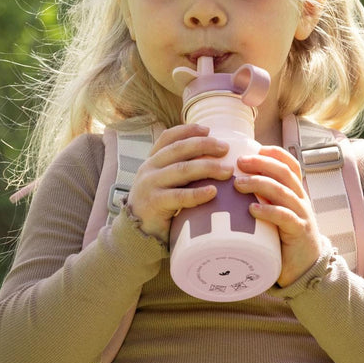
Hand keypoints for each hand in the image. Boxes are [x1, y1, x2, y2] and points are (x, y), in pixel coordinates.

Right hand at [126, 124, 229, 241]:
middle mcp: (149, 168)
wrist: (136, 232)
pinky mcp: (154, 203)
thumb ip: (179, 170)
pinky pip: (179, 196)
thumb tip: (214, 159)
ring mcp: (150, 185)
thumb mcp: (165, 182)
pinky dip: (197, 194)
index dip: (188, 130)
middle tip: (226, 149)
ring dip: (208, 167)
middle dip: (205, 145)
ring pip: (182, 170)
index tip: (208, 129)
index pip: (168, 138)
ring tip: (227, 171)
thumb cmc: (158, 206)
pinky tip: (213, 192)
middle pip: (179, 149)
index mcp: (152, 160)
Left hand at [234, 146, 326, 286]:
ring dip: (260, 184)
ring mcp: (302, 215)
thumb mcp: (275, 215)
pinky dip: (269, 211)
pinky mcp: (299, 233)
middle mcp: (301, 200)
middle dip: (262, 164)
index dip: (276, 154)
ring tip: (238, 184)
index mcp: (295, 193)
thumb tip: (230, 188)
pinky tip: (253, 209)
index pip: (291, 165)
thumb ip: (262, 201)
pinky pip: (286, 217)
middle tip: (239, 162)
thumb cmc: (284, 240)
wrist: (304, 269)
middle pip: (285, 174)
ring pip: (283, 192)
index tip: (256, 147)